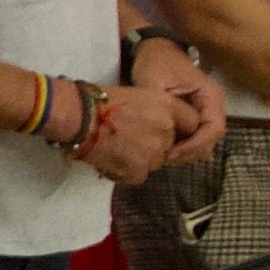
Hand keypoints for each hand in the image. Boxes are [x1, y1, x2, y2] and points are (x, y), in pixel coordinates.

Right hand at [73, 81, 191, 184]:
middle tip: (132, 138)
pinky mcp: (138, 172)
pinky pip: (138, 175)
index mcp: (168, 107)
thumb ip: (158, 110)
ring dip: (141, 158)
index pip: (191, 123)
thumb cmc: (101, 100)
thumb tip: (161, 124)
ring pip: (155, 161)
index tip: (163, 128)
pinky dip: (127, 171)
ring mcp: (153, 154)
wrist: (79, 118)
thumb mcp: (138, 94)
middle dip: (156, 144)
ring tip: (118, 149)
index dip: (178, 127)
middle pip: (171, 145)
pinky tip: (112, 159)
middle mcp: (166, 131)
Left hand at [128, 37, 227, 158]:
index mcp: (210, 96)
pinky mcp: (195, 117)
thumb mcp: (155, 83)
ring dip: (185, 152)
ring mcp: (206, 112)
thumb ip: (164, 108)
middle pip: (211, 139)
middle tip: (163, 158)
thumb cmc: (156, 63)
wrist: (155, 51)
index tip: (172, 153)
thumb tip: (166, 132)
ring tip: (162, 154)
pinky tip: (163, 147)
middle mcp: (213, 106)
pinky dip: (182, 146)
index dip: (195, 145)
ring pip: (203, 142)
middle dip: (189, 152)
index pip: (214, 128)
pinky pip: (194, 137)